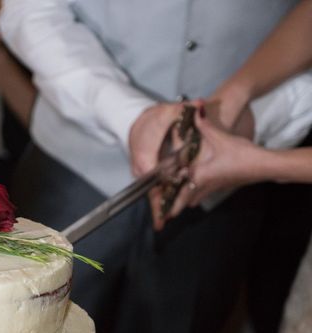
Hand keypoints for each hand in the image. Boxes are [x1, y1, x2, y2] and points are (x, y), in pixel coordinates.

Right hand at [129, 102, 184, 229]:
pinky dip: (158, 202)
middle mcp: (141, 167)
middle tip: (161, 222)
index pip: (152, 173)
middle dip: (156, 206)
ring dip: (157, 206)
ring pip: (150, 191)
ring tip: (161, 223)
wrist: (136, 123)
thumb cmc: (154, 119)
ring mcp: (141, 173)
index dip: (162, 185)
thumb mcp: (169, 112)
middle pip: (149, 188)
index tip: (169, 194)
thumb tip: (199, 104)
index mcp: (145, 154)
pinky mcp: (146, 177)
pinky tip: (163, 214)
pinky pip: (153, 190)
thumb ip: (185, 110)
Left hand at [165, 111, 260, 218]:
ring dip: (183, 201)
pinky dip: (194, 195)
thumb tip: (196, 109)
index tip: (155, 201)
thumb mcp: (220, 137)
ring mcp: (213, 188)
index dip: (165, 196)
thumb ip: (204, 125)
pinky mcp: (220, 187)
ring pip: (192, 200)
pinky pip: (201, 195)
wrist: (263, 165)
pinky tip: (191, 189)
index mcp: (199, 176)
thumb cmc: (241, 154)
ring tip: (172, 202)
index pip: (177, 189)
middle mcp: (203, 185)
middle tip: (163, 214)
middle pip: (183, 202)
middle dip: (173, 208)